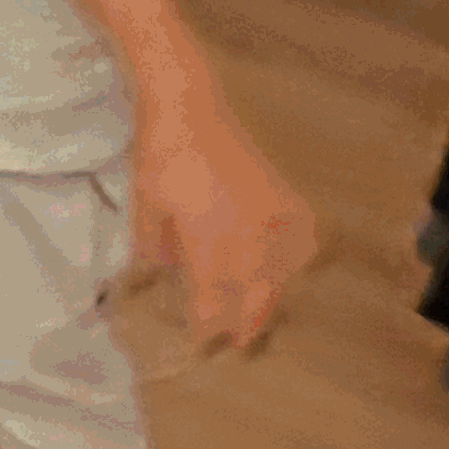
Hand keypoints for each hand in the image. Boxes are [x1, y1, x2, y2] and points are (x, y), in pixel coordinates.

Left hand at [126, 89, 315, 358]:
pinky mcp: (282, 193)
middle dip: (247, 319)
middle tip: (240, 342)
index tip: (202, 336)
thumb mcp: (148, 204)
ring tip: (263, 312)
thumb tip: (164, 269)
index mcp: (209, 238)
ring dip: (273, 293)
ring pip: (282, 267)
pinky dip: (299, 253)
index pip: (214, 294)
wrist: (190, 106)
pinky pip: (300, 234)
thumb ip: (155, 244)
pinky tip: (294, 263)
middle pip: (254, 290)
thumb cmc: (161, 155)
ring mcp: (270, 212)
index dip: (209, 319)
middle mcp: (246, 231)